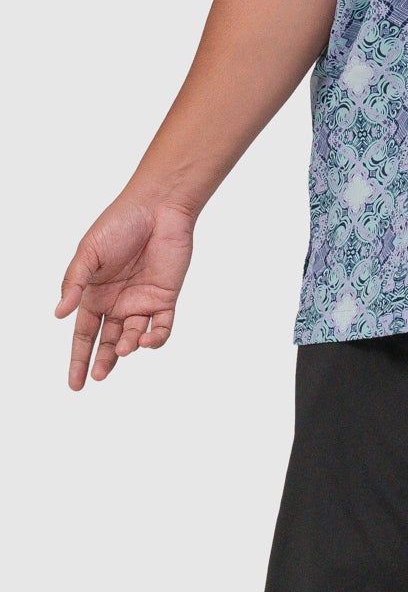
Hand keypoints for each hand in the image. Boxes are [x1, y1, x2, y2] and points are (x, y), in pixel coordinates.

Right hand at [55, 194, 196, 388]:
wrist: (158, 206)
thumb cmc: (119, 223)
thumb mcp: (88, 252)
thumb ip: (74, 283)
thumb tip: (59, 314)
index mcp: (94, 294)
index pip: (84, 334)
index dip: (78, 359)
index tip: (75, 384)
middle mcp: (117, 302)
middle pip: (107, 342)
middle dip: (102, 362)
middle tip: (98, 377)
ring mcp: (142, 301)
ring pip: (133, 338)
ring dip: (127, 348)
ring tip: (124, 348)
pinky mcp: (165, 297)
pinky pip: (162, 327)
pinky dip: (155, 339)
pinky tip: (146, 340)